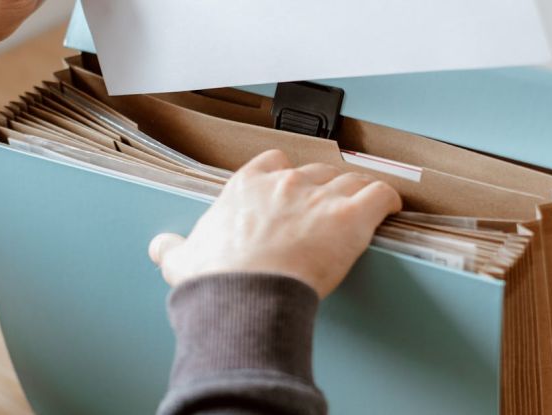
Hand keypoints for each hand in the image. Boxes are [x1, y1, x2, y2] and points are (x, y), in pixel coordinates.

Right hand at [149, 150, 401, 298]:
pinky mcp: (350, 217)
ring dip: (357, 192)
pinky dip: (388, 199)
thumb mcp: (183, 261)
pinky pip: (380, 195)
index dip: (286, 175)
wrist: (247, 295)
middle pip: (317, 172)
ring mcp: (320, 197)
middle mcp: (285, 183)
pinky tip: (390, 206)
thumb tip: (161, 247)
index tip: (290, 186)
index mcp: (247, 187)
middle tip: (328, 205)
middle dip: (324, 187)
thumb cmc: (219, 279)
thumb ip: (172, 249)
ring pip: (350, 180)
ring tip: (363, 203)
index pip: (273, 162)